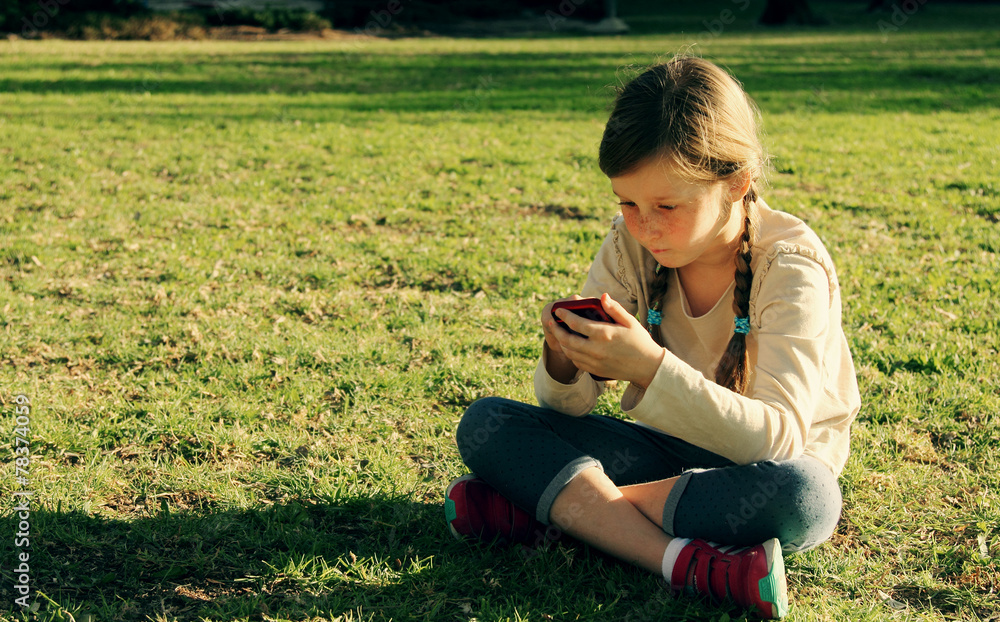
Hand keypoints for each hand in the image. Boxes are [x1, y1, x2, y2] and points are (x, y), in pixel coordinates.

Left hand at [547, 293, 664, 387]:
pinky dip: (570, 353)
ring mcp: (594, 361)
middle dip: (556, 329)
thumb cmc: (640, 341)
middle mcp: (596, 348)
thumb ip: (614, 309)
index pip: (576, 323)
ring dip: (561, 342)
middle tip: (551, 322)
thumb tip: (603, 296)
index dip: (564, 315)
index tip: (558, 310)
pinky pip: (576, 362)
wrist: (648, 367)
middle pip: (567, 339)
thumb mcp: (630, 322)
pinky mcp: (595, 370)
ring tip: (559, 333)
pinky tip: (571, 347)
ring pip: (569, 352)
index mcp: (603, 333)